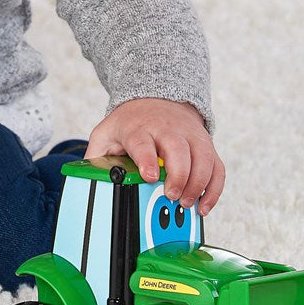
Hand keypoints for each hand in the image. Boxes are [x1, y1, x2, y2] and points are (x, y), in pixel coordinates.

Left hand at [85, 98, 224, 215]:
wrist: (156, 99)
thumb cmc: (130, 123)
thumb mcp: (106, 133)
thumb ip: (96, 155)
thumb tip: (86, 179)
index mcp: (140, 128)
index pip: (143, 142)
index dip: (148, 160)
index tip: (150, 176)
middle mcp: (168, 130)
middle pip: (179, 150)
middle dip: (178, 176)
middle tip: (171, 196)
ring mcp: (190, 136)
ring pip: (203, 158)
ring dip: (198, 184)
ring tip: (187, 204)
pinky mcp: (206, 145)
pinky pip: (217, 167)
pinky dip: (214, 188)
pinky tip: (204, 205)